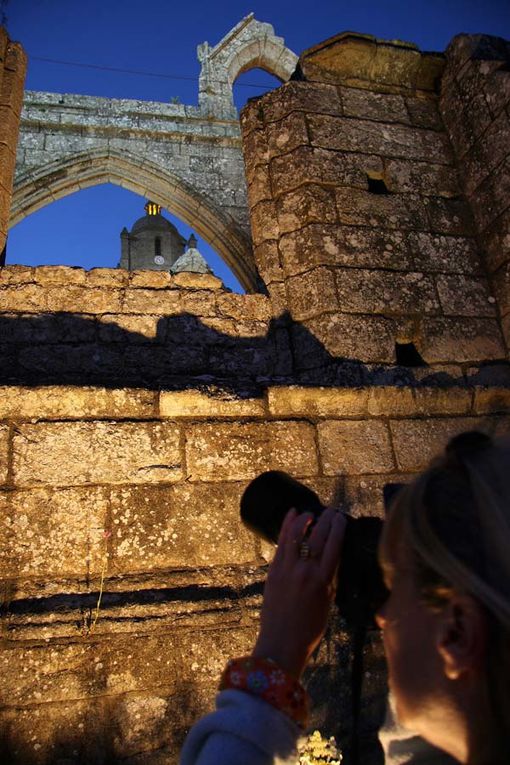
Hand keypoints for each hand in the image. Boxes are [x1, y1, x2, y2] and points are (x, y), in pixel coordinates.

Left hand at [252, 506, 345, 678]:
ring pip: (296, 535)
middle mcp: (305, 571)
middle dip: (326, 520)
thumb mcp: (328, 603)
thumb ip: (330, 579)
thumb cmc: (309, 629)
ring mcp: (287, 569)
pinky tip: (292, 514)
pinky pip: (281, 542)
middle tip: (332, 512)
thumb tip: (332, 559)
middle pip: (317, 537)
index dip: (338, 529)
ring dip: (305, 520)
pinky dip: (286, 525)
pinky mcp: (273, 570)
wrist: (281, 643)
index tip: (342, 518)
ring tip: (311, 513)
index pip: (333, 546)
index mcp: (323, 581)